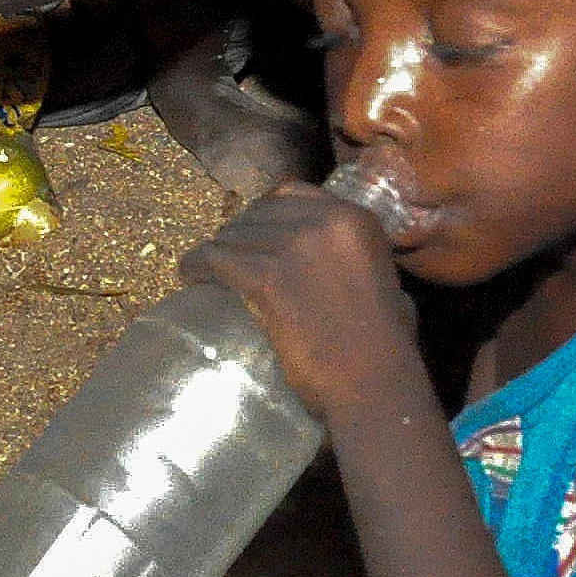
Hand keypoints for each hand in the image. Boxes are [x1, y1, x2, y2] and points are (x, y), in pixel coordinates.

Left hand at [172, 185, 426, 432]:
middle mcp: (325, 221)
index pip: (293, 192)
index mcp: (355, 219)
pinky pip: (216, 258)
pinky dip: (197, 265)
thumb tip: (343, 265)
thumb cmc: (385, 347)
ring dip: (216, 250)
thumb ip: (359, 260)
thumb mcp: (384, 283)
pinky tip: (189, 275)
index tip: (253, 232)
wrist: (375, 383)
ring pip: (234, 234)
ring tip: (205, 268)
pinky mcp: (267, 277)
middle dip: (239, 232)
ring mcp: (295, 246)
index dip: (265, 213)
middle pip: (259, 212)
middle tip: (227, 256)